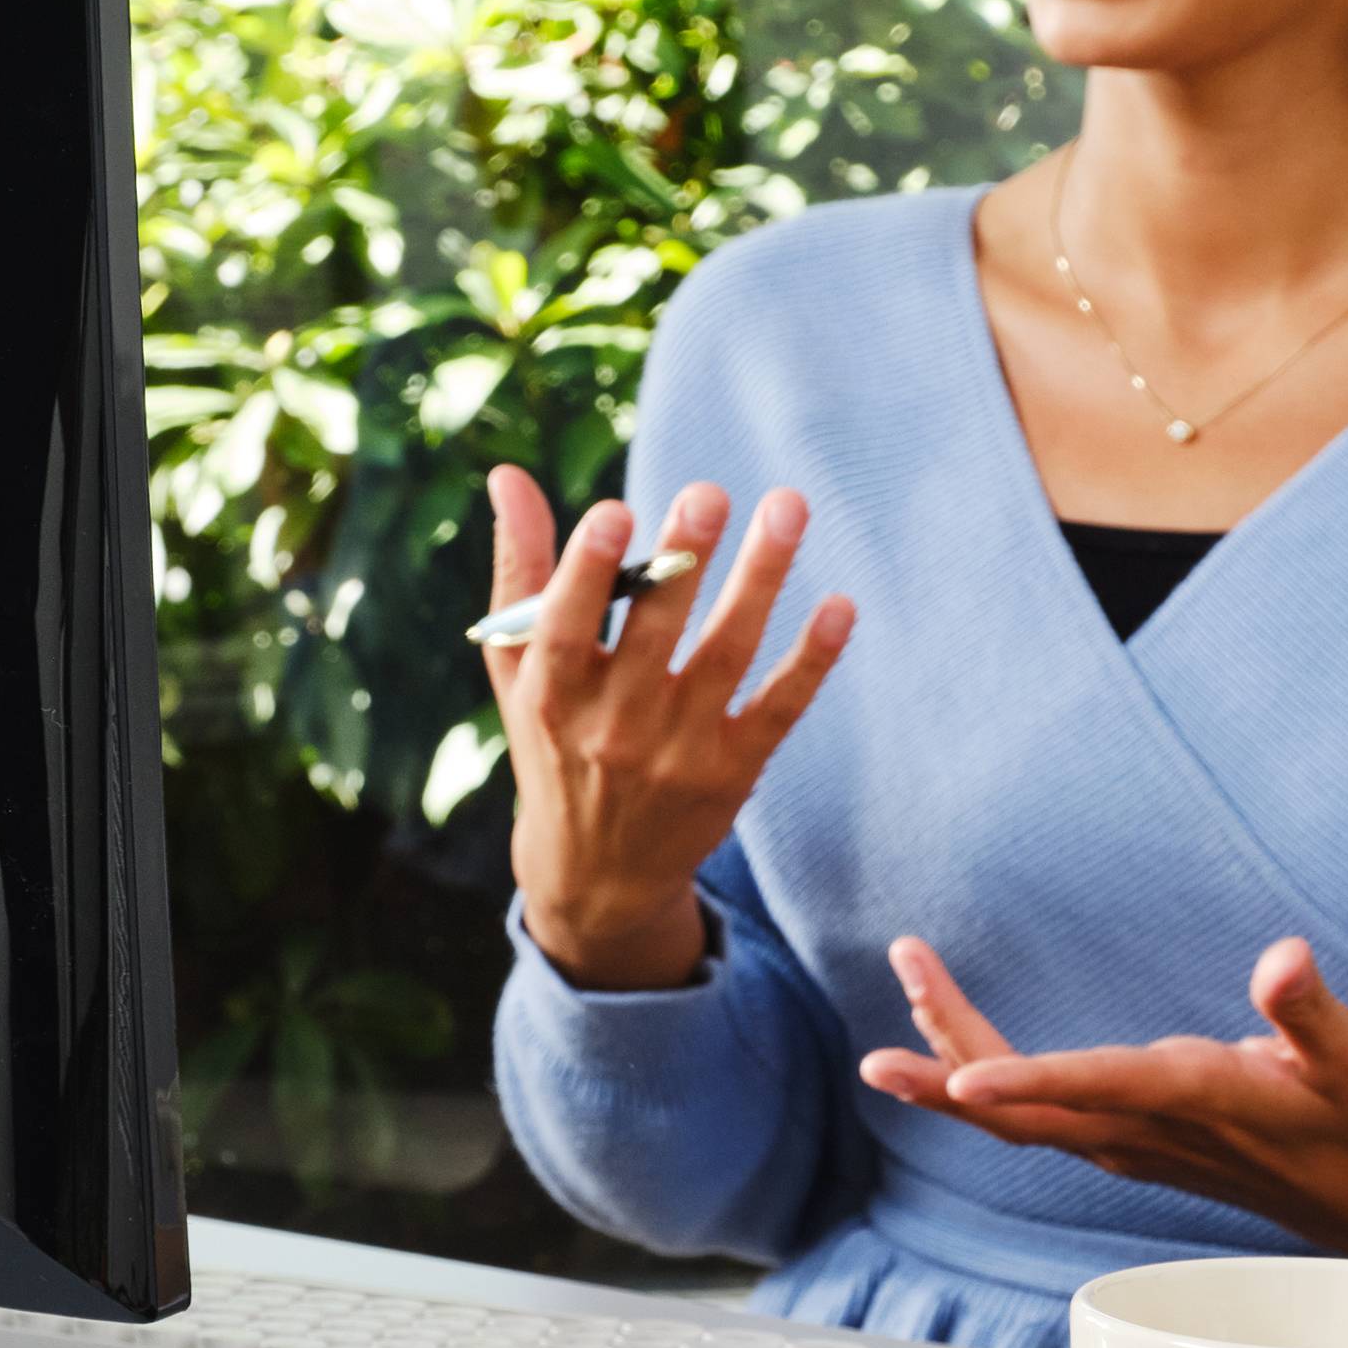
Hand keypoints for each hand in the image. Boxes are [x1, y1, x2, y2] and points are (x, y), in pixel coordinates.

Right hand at [488, 467, 854, 990]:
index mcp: (552, 694)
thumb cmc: (554, 742)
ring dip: (760, 579)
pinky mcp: (733, 771)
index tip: (616, 512)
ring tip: (786, 507)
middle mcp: (613, 727)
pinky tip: (839, 605)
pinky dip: (812, 661)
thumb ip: (521, 571)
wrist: (597, 874)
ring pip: (726, 655)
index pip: (565, 630)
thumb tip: (508, 473)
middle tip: (710, 491)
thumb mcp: (519, 671)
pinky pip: (779, 708)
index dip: (587, 572)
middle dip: (683, 561)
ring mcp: (678, 752)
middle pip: (655, 635)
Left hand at [859, 933, 1347, 1261]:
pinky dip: (985, 1077)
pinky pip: (1036, 1117)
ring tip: (909, 984)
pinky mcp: (1125, 1141)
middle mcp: (1147, 1129)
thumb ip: (1311, 1013)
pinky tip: (948, 1045)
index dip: (1033, 1083)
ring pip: (1022, 1114)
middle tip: (900, 988)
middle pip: (1028, 1107)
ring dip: (953, 1060)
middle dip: (953, 1055)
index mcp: (1197, 1100)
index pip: (1103, 1089)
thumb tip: (1283, 958)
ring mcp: (1129, 1142)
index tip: (965, 1080)